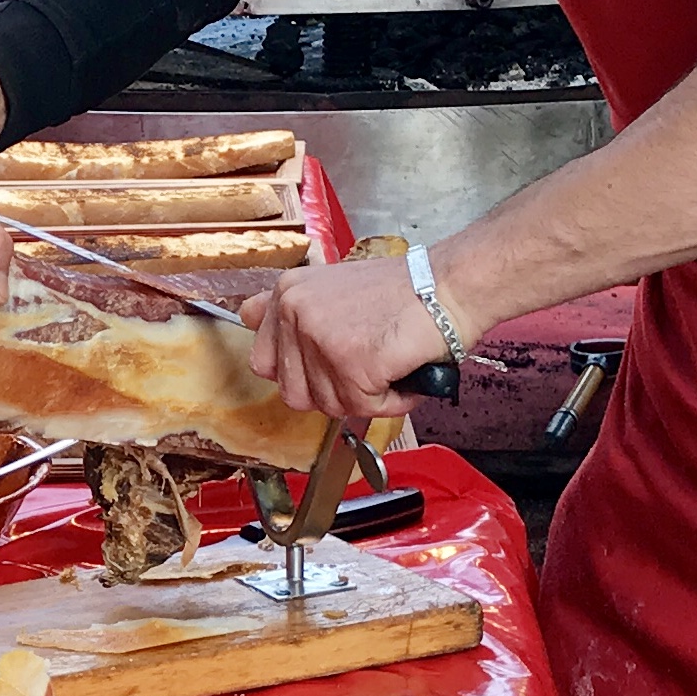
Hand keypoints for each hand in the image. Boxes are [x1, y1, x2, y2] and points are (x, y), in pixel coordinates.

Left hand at [236, 255, 455, 419]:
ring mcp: (321, 339)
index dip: (296, 372)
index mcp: (287, 294)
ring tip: (386, 363)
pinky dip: (390, 401)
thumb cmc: (402, 290)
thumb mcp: (330, 287)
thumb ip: (294, 309)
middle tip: (362, 367)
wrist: (446, 286)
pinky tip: (401, 372)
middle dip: (331, 390)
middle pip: (293, 393)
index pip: (262, 359)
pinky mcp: (351, 365)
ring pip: (329, 405)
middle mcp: (296, 313)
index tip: (322, 364)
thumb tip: (250, 318)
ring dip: (364, 396)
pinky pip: (364, 409)